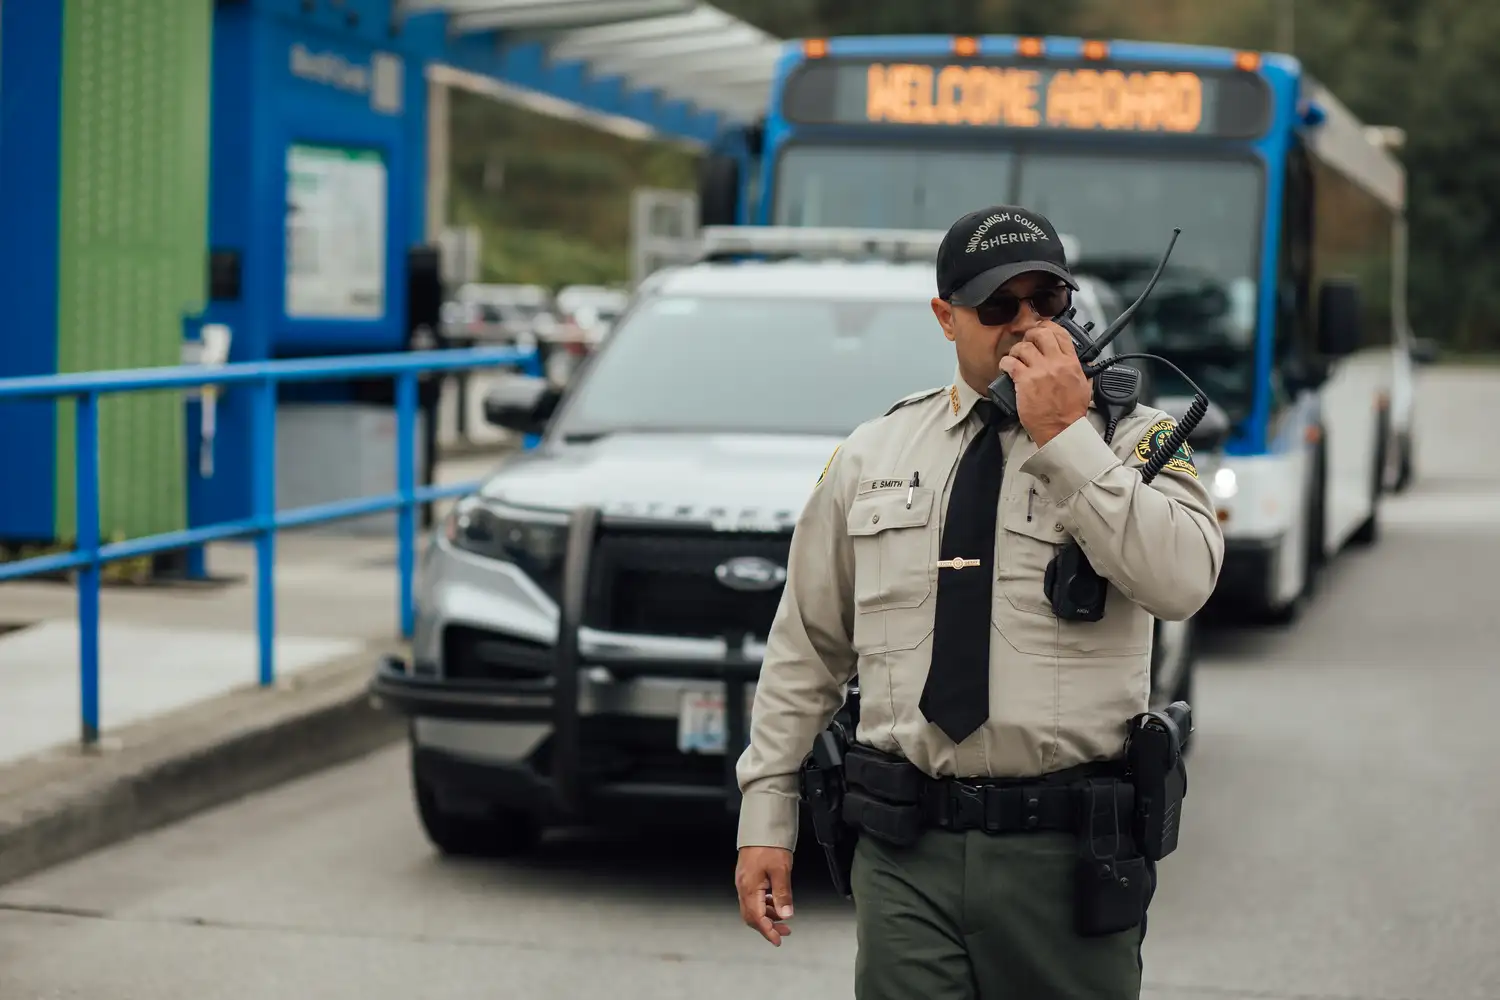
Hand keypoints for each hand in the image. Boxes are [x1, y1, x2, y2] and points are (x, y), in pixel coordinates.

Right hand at [735, 846, 794, 945]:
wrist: (761, 826)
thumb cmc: (769, 845)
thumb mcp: (781, 870)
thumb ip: (782, 894)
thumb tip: (786, 915)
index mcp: (749, 887)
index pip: (757, 918)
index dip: (768, 931)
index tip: (778, 940)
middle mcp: (743, 887)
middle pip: (751, 916)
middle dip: (767, 926)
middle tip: (784, 932)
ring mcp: (744, 882)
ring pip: (752, 908)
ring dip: (767, 916)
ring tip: (783, 919)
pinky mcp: (747, 877)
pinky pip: (753, 898)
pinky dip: (765, 905)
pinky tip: (775, 903)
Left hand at [997, 322, 1091, 445]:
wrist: (1061, 429)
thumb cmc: (1070, 413)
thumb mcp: (1084, 386)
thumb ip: (1079, 369)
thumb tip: (1080, 361)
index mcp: (1071, 363)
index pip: (1061, 333)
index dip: (1048, 326)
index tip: (1041, 328)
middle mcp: (1055, 363)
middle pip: (1041, 334)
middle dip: (1031, 334)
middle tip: (1026, 341)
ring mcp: (1040, 371)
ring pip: (1023, 346)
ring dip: (1016, 350)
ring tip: (1016, 358)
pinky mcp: (1025, 381)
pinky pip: (1010, 362)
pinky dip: (1005, 362)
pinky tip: (1006, 367)